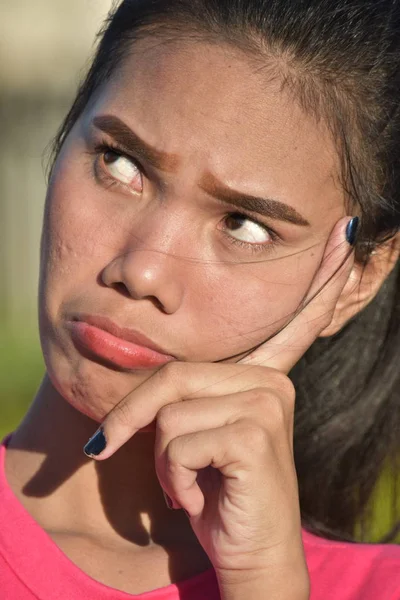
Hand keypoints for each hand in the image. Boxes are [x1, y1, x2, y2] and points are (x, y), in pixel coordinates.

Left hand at [84, 217, 354, 598]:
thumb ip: (183, 397)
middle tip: (113, 449)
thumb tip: (145, 361)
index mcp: (261, 378)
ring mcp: (268, 404)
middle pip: (172, 375)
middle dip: (132, 420)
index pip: (293, 323)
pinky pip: (178, 440)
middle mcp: (271, 382)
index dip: (322, 281)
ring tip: (190, 482)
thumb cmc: (215, 494)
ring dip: (162, 461)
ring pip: (169, 413)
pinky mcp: (256, 433)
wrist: (245, 555)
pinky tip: (201, 495)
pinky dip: (174, 477)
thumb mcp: (191, 435)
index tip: (345, 236)